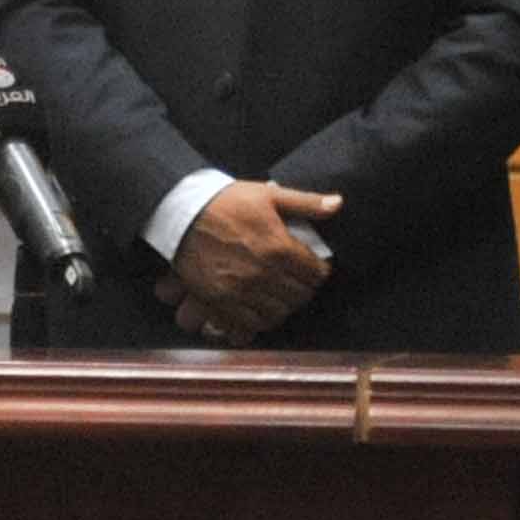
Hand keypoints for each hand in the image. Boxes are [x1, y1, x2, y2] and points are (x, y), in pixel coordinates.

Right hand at [167, 179, 341, 341]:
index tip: (313, 269)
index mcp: (279, 248)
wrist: (181, 213)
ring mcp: (240, 291)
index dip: (319, 272)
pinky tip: (260, 309)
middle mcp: (263, 274)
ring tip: (280, 296)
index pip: (316, 274)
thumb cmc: (225, 202)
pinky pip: (249, 324)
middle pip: (299, 296)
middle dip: (304, 289)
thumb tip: (338, 203)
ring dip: (283, 306)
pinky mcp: (219, 301)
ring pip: (278, 314)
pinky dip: (259, 321)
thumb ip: (306, 203)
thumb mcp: (269, 195)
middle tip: (298, 282)